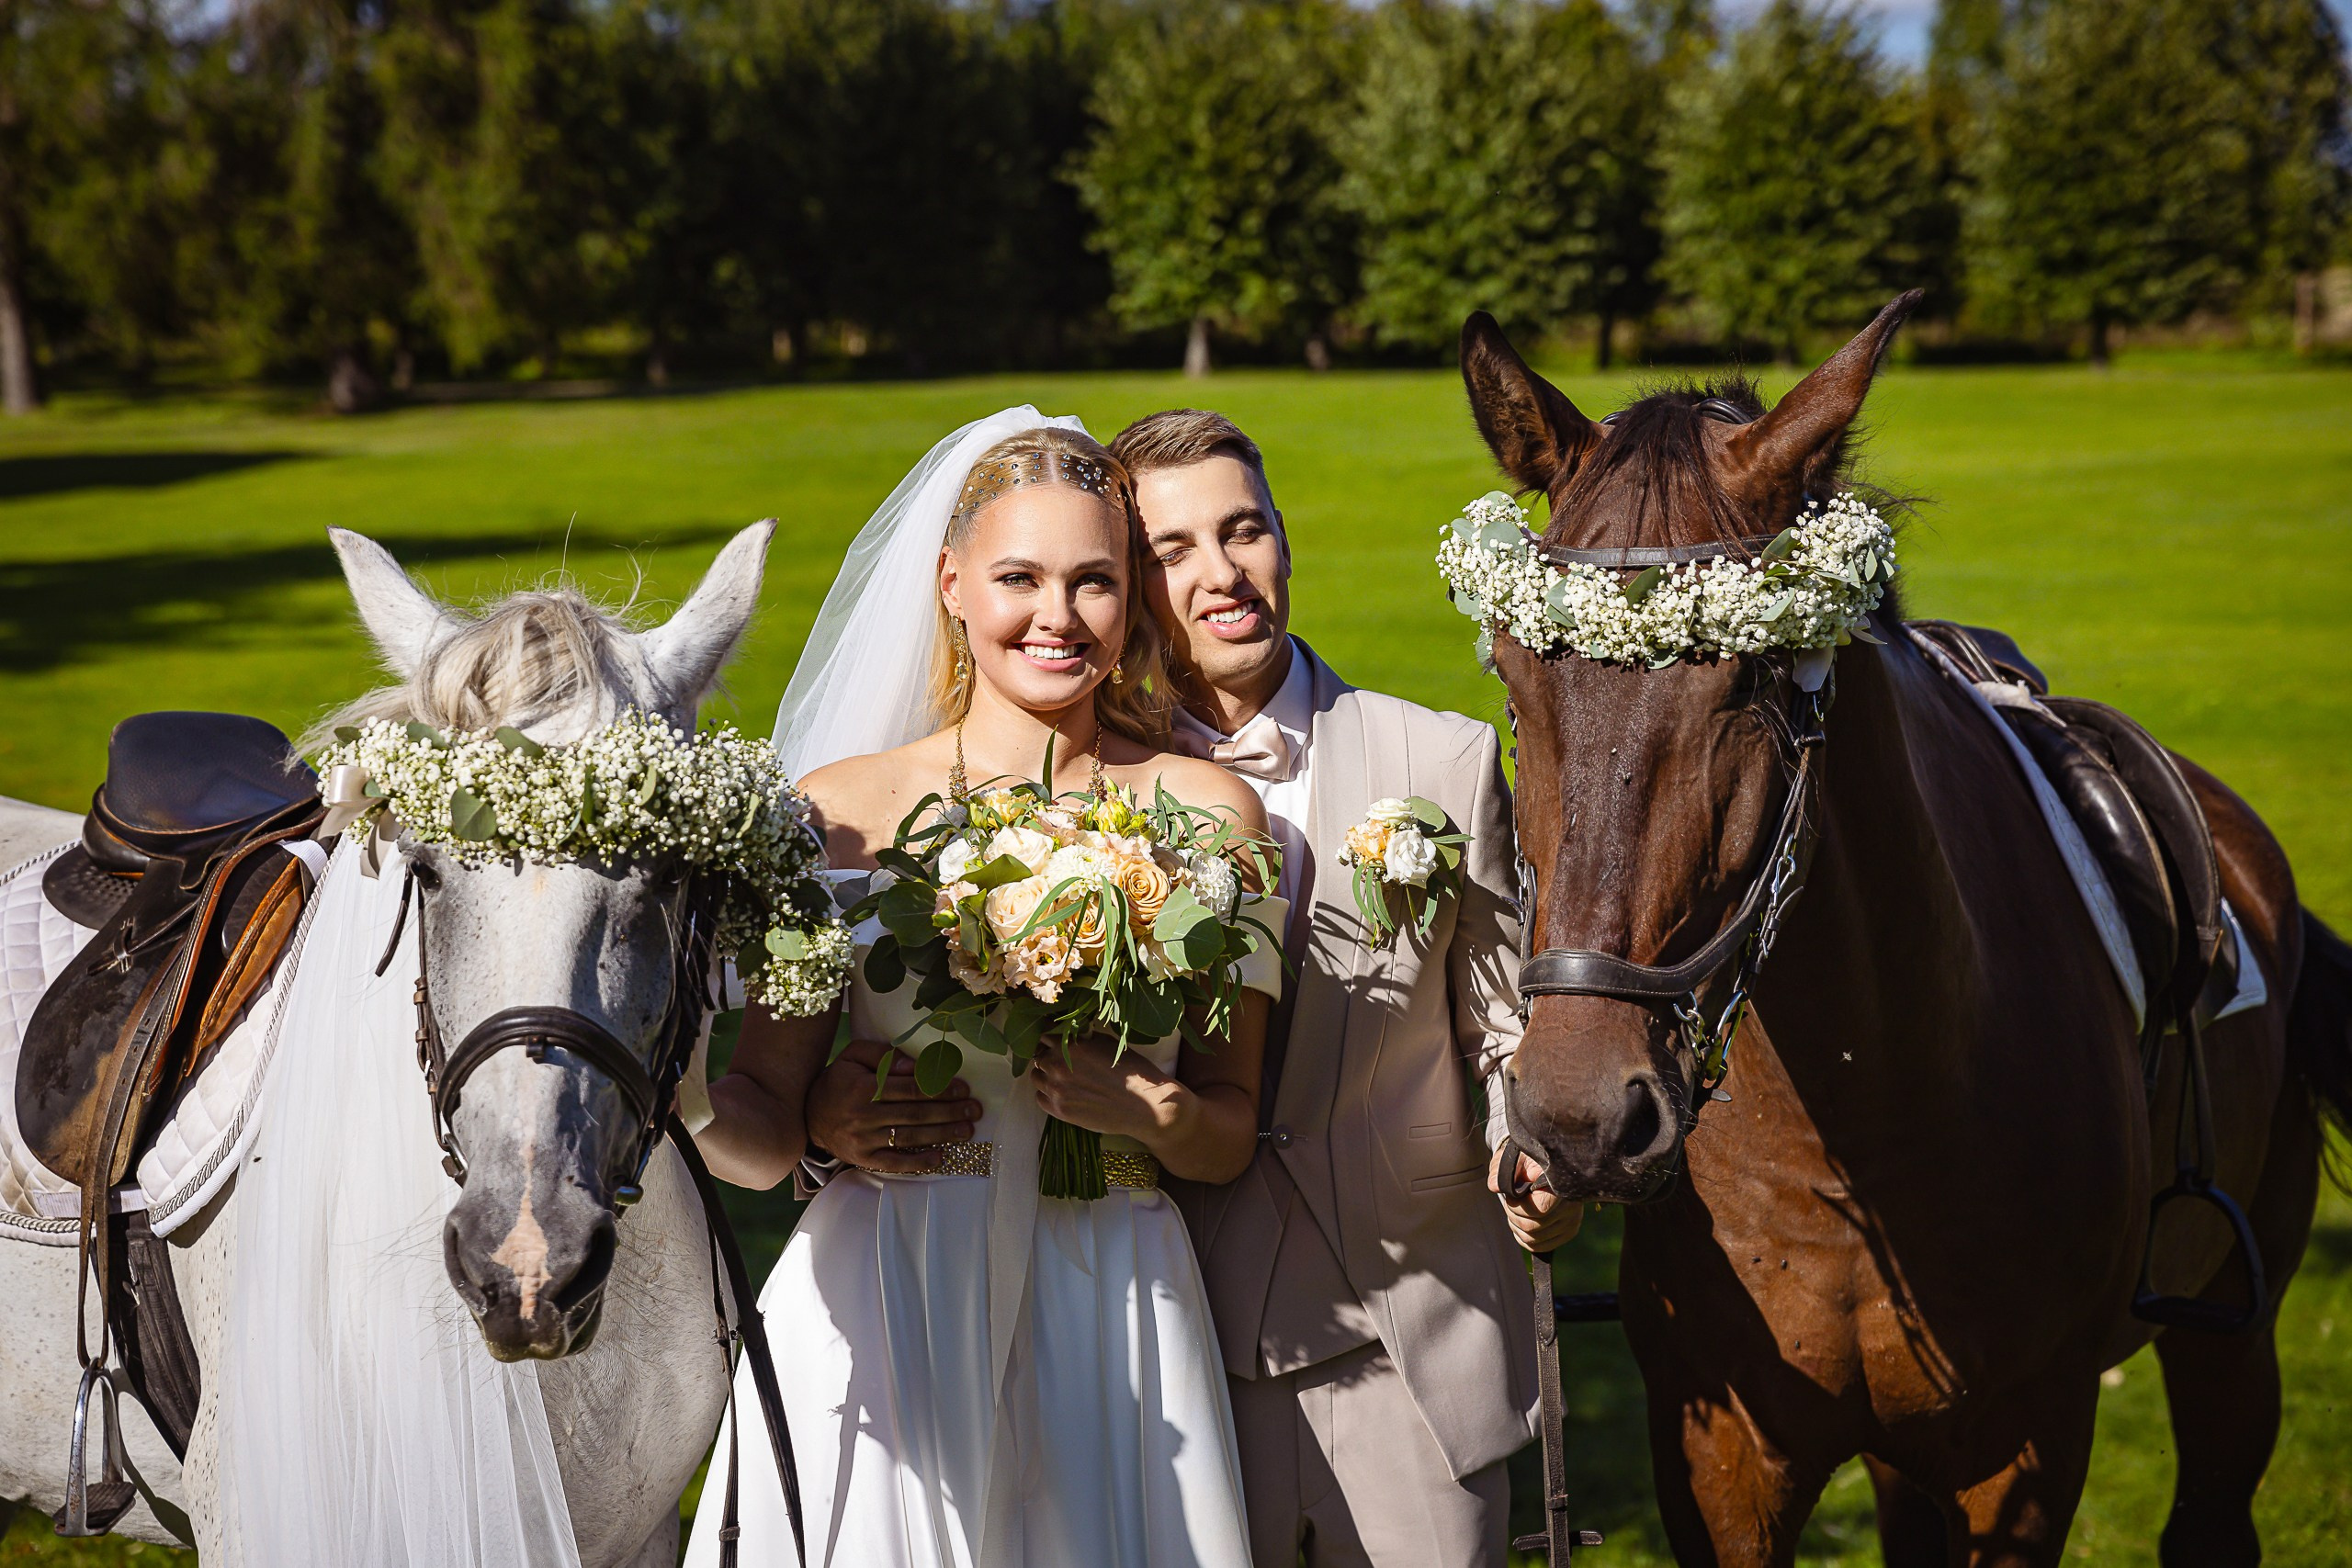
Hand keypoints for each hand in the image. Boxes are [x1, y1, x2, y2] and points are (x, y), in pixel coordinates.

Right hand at [806, 1038, 981, 1174]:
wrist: (808, 1116)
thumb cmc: (839, 1080)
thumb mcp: (854, 1056)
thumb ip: (884, 1055)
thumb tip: (913, 1064)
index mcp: (864, 1087)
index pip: (910, 1088)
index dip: (940, 1088)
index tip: (963, 1088)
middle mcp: (863, 1115)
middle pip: (915, 1113)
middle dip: (949, 1111)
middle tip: (973, 1110)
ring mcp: (863, 1140)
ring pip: (909, 1136)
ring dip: (942, 1134)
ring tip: (966, 1130)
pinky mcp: (862, 1158)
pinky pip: (893, 1163)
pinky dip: (917, 1162)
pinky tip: (940, 1158)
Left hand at [1029, 1038, 1178, 1142]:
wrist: (1144, 1106)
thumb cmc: (1132, 1071)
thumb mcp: (1108, 1044)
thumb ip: (1082, 1038)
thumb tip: (1068, 1034)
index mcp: (1070, 1045)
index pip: (1044, 1035)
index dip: (1050, 1039)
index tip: (1055, 1042)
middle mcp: (1058, 1066)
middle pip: (1038, 1056)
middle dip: (1047, 1056)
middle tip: (1061, 1062)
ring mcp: (1056, 1090)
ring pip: (1036, 1077)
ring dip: (1045, 1075)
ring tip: (1062, 1078)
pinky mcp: (1059, 1110)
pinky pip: (1040, 1098)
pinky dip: (1047, 1094)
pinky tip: (1062, 1093)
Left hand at [1489, 1143, 1584, 1252]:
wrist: (1544, 1163)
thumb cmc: (1526, 1159)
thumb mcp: (1513, 1157)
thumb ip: (1501, 1170)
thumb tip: (1495, 1186)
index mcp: (1559, 1184)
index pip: (1540, 1209)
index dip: (1519, 1207)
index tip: (1511, 1196)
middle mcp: (1572, 1205)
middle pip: (1533, 1228)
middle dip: (1513, 1216)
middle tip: (1510, 1202)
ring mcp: (1572, 1220)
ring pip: (1534, 1240)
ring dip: (1517, 1227)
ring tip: (1516, 1210)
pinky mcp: (1569, 1231)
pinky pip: (1541, 1246)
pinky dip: (1525, 1238)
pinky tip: (1523, 1221)